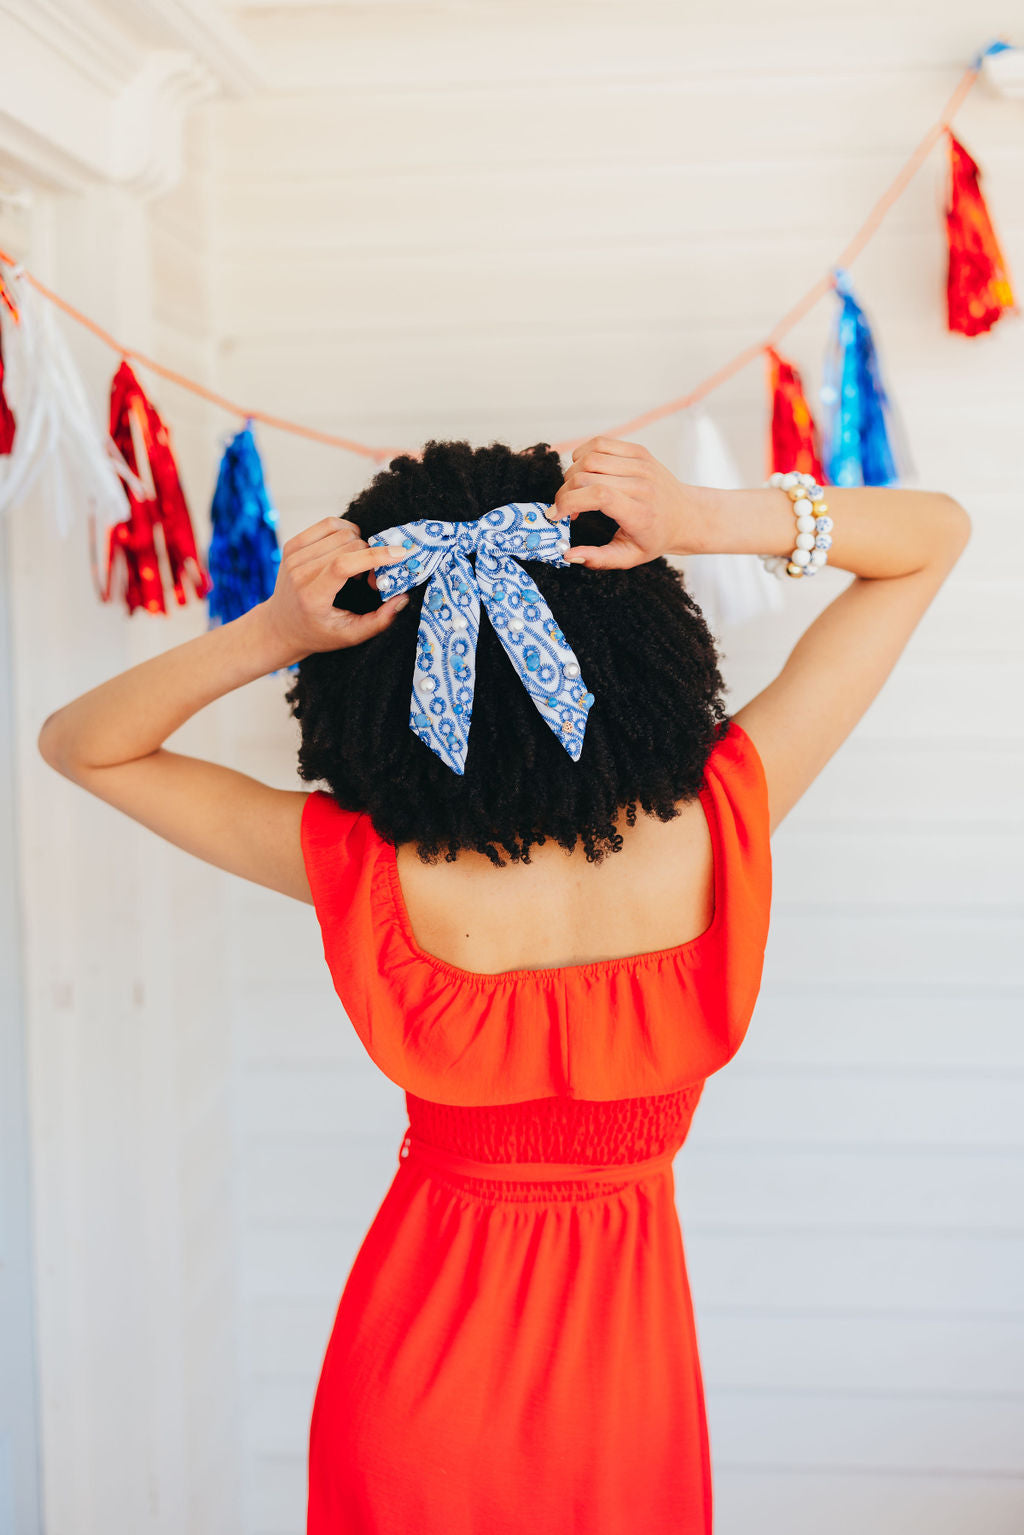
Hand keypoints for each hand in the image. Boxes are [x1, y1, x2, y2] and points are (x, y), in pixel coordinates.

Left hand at [256, 516, 408, 663]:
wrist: (281, 626)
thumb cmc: (318, 632)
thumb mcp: (350, 635)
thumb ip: (380, 621)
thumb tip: (403, 599)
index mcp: (312, 596)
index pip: (343, 565)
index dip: (374, 556)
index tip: (399, 554)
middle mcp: (299, 572)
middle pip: (347, 545)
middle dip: (370, 556)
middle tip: (371, 579)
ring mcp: (294, 556)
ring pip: (341, 532)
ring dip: (359, 544)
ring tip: (357, 567)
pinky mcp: (293, 544)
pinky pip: (329, 524)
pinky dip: (346, 532)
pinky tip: (348, 551)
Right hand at [549, 437, 706, 567]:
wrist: (685, 515)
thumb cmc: (654, 537)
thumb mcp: (629, 557)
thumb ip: (598, 559)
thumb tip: (568, 554)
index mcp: (640, 513)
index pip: (599, 496)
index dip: (569, 502)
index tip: (555, 515)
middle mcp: (642, 485)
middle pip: (587, 475)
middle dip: (564, 492)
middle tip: (564, 508)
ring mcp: (641, 464)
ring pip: (589, 457)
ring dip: (571, 474)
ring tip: (574, 491)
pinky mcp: (638, 451)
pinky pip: (599, 443)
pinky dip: (582, 455)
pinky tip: (583, 472)